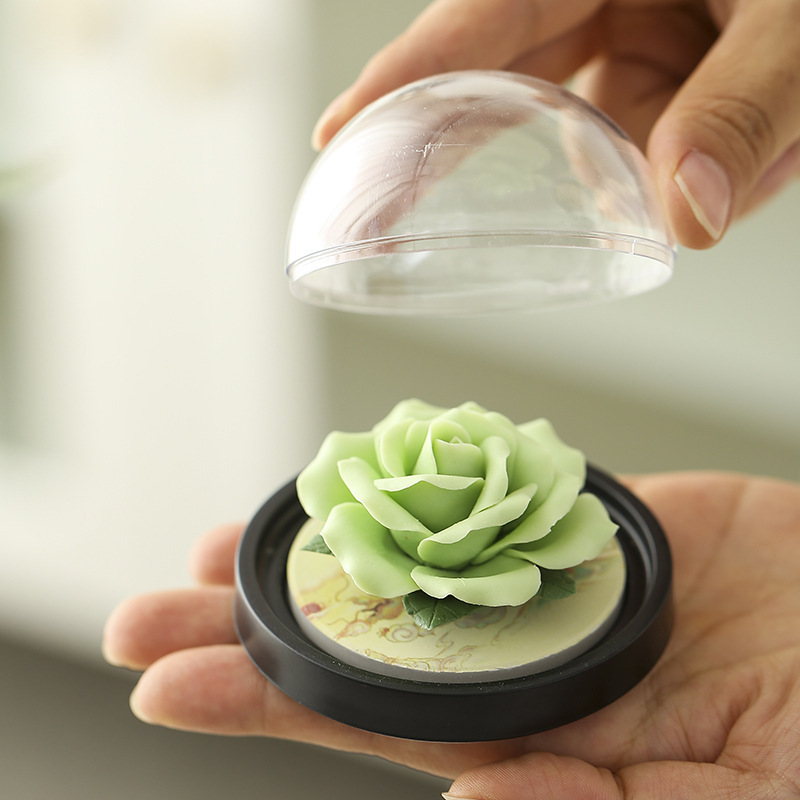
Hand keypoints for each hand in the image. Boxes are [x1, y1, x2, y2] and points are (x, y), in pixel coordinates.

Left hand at [103, 472, 799, 796]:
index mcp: (533, 736)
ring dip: (306, 554)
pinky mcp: (571, 513)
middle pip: (355, 644)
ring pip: (397, 562)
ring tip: (209, 547)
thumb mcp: (737, 797)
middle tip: (139, 619)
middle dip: (245, 632)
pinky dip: (403, 483)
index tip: (168, 690)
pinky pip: (472, 490)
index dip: (267, 707)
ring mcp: (533, 577)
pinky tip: (341, 481)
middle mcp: (509, 656)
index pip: (370, 723)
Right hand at [311, 0, 799, 248]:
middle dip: (466, 154)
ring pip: (587, 130)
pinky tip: (727, 168)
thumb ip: (744, 109)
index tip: (336, 138)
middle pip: (497, 82)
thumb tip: (684, 220)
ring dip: (640, 170)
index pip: (473, 24)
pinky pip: (637, 137)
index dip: (398, 82)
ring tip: (738, 159)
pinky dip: (677, 168)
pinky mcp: (655, 68)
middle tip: (385, 219)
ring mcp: (624, 34)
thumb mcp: (796, 22)